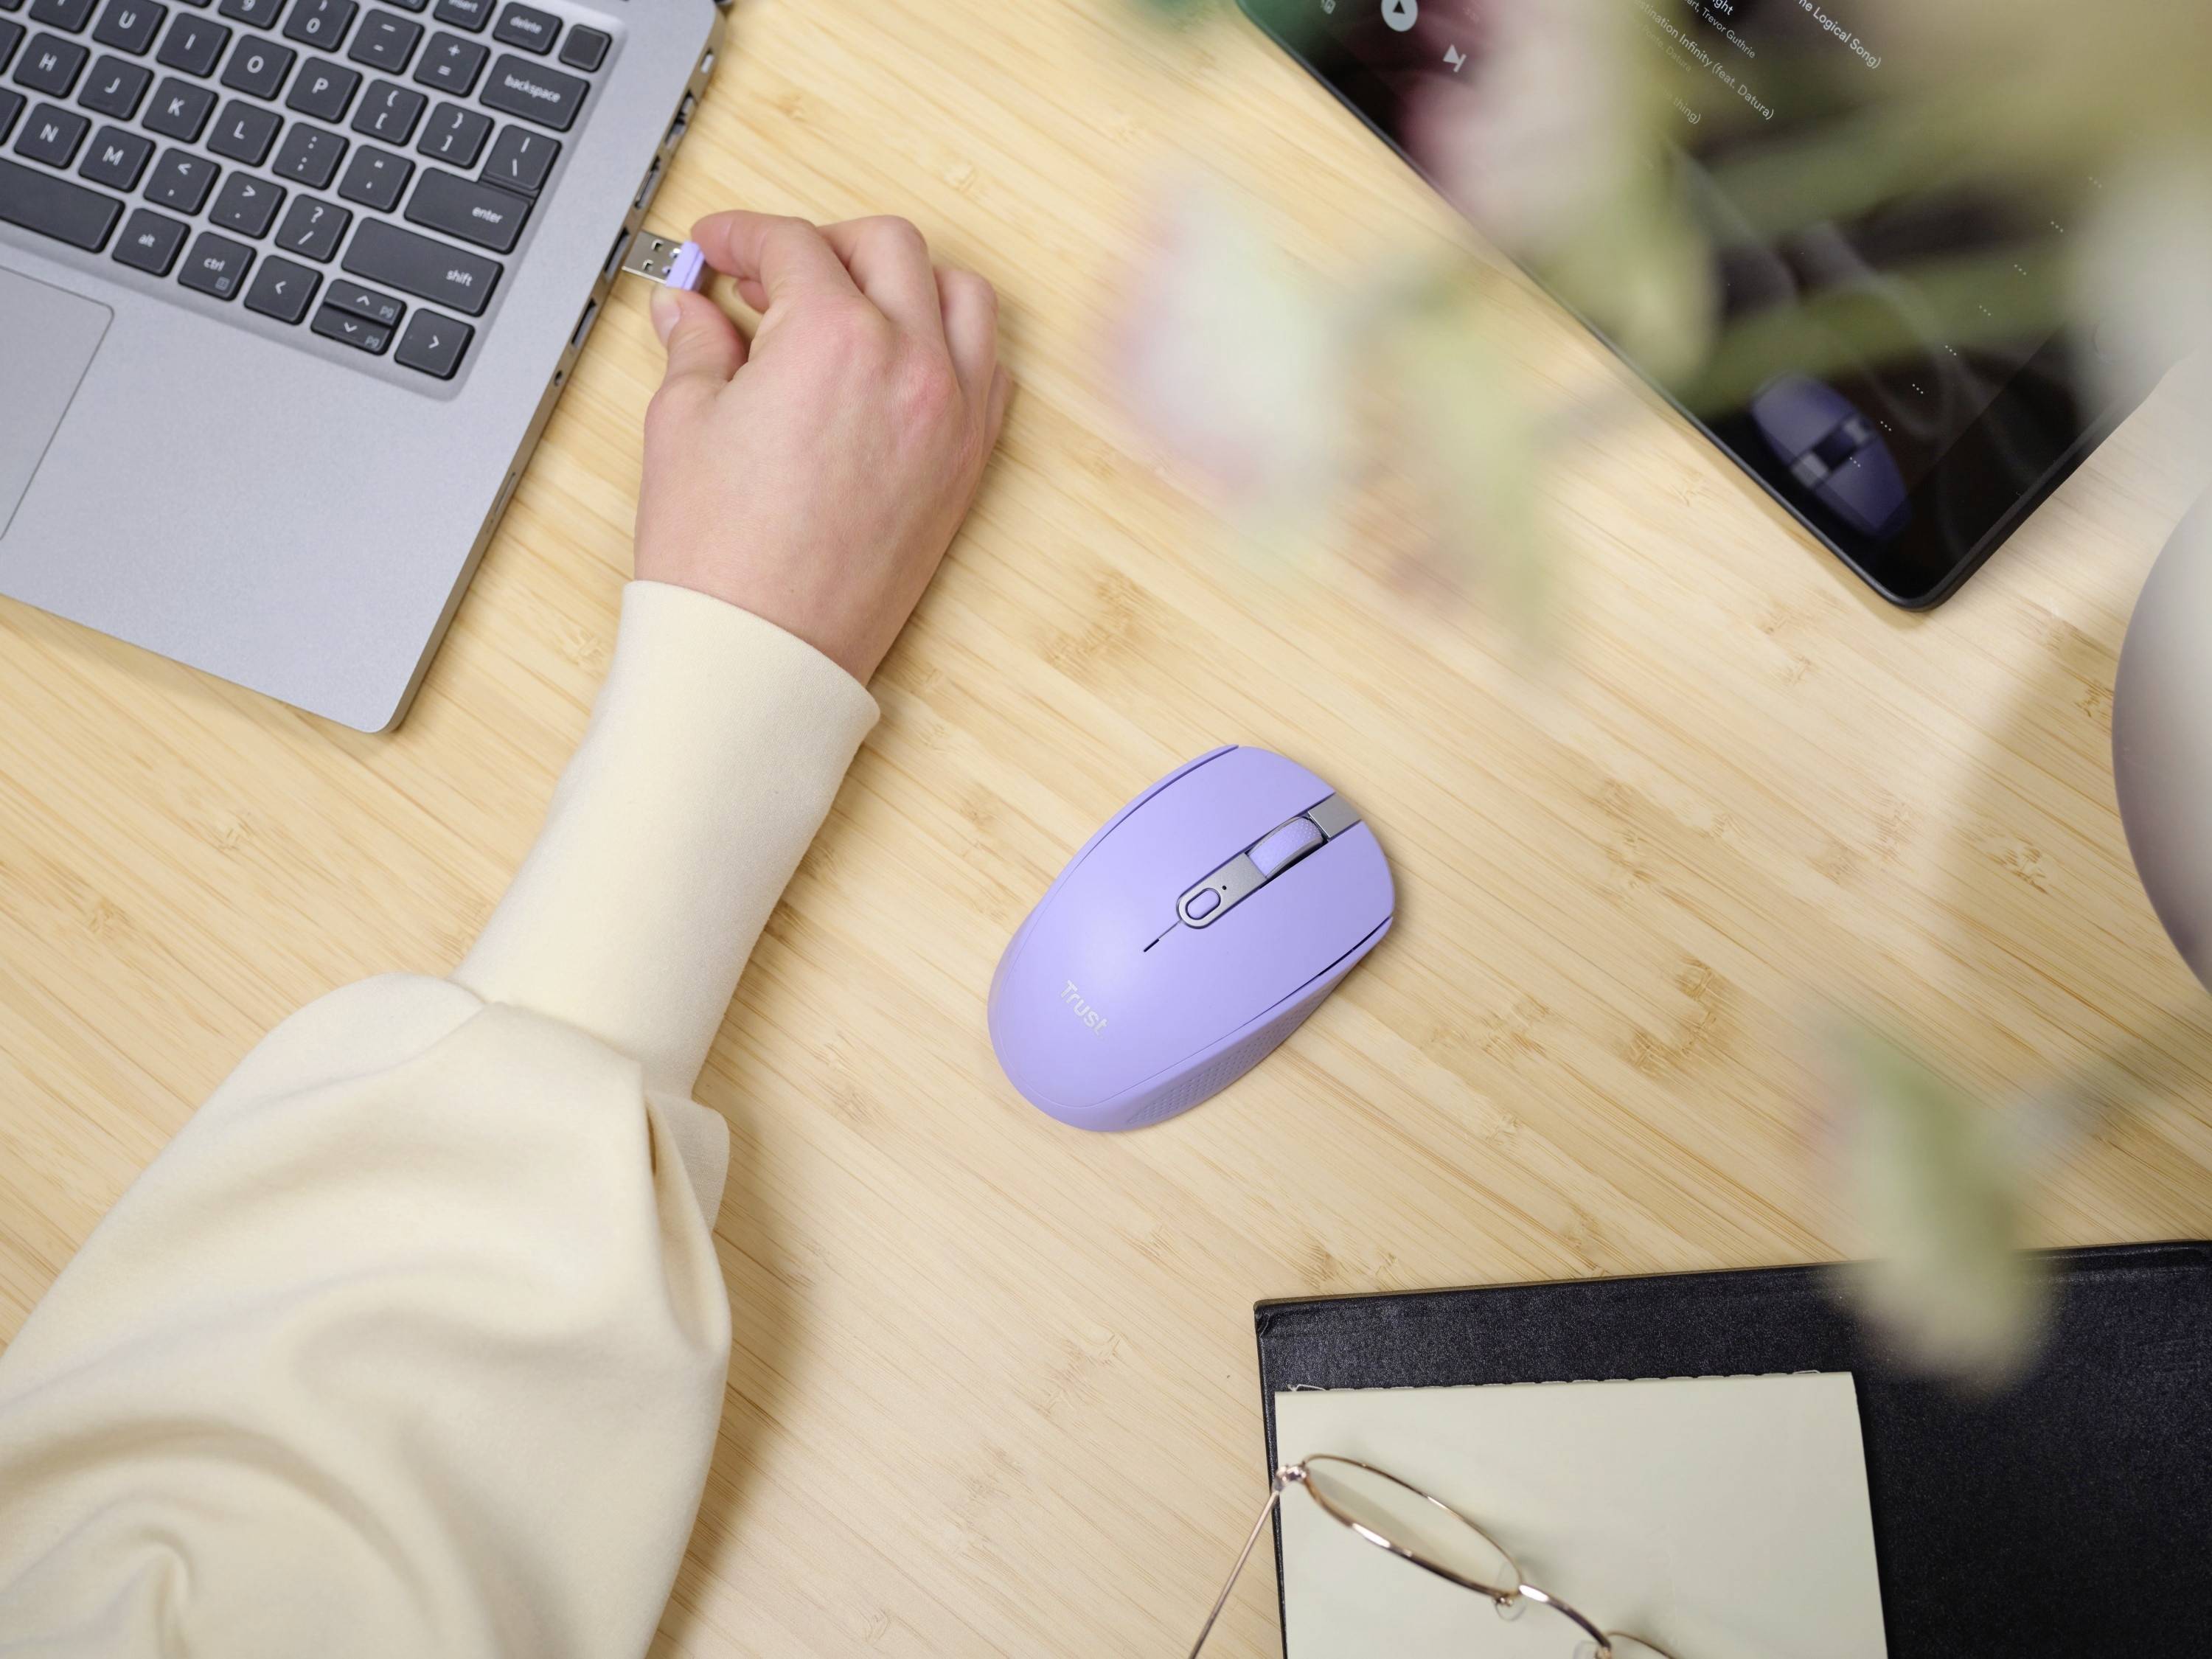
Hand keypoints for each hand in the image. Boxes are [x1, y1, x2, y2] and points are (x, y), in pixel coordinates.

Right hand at [634, 211, 1010, 683]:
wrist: (765, 650)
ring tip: (845, 309)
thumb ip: (697, 345)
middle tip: (768, 276)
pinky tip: (897, 363)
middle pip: (886, 247)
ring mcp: (953, 414)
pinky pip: (988, 370)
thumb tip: (690, 309)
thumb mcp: (682, 424)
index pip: (792, 244)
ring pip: (959, 296)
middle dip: (823, 245)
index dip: (739, 235)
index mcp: (834, 337)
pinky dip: (951, 346)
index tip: (713, 253)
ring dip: (903, 281)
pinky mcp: (969, 464)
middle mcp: (911, 362)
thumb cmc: (722, 555)